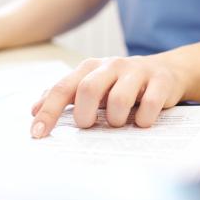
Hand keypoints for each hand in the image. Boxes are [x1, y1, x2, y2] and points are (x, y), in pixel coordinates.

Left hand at [30, 56, 187, 137]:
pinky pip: (149, 105)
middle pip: (88, 89)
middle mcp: (111, 65)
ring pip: (119, 98)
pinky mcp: (160, 82)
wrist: (166, 71)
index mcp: (89, 67)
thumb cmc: (120, 84)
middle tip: (88, 125)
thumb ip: (64, 95)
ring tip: (118, 122)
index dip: (48, 112)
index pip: (62, 89)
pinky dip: (143, 120)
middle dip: (85, 114)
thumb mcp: (91, 84)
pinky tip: (142, 121)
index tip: (37, 134)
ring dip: (116, 119)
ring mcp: (136, 72)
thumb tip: (34, 110)